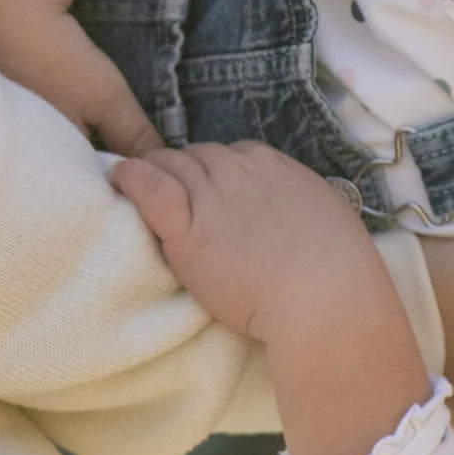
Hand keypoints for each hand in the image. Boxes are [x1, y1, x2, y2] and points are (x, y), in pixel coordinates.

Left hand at [113, 140, 429, 454]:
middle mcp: (239, 171)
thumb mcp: (322, 216)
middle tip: (174, 197)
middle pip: (196, 156)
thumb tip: (286, 211)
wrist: (325, 300)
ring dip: (156, 173)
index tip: (210, 194)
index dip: (215, 172)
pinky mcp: (187, 229)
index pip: (230, 154)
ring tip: (139, 187)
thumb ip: (294, 204)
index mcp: (273, 165)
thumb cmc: (335, 272)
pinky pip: (150, 187)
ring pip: (171, 165)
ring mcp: (211, 197)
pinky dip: (131, 177)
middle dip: (184, 172)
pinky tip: (119, 178)